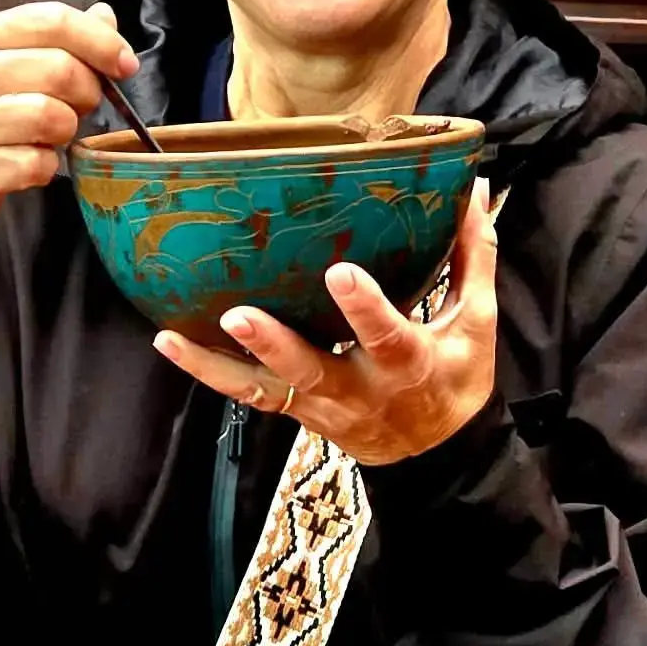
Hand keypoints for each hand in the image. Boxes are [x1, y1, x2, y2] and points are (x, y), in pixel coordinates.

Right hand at [0, 2, 138, 308]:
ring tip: (46, 138)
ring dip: (65, 133)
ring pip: (54, 117)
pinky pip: (40, 163)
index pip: (52, 20)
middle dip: (88, 94)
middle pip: (61, 69)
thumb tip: (104, 16)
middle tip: (79, 109)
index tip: (124, 64)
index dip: (101, 41)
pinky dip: (45, 168)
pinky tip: (27, 165)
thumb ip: (53, 41)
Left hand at [152, 179, 499, 465]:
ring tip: (174, 338)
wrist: (437, 455)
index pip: (386, 337)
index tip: (340, 273)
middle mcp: (359, 391)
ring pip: (266, 388)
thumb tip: (476, 190)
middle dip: (277, 345)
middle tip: (240, 315)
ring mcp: (321, 406)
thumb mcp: (478, 324)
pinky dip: (206, 371)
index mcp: (408, 365)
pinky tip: (168, 343)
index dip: (364, 308)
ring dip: (218, 366)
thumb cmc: (457, 377)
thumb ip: (473, 257)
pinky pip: (247, 395)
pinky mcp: (295, 411)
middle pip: (313, 371)